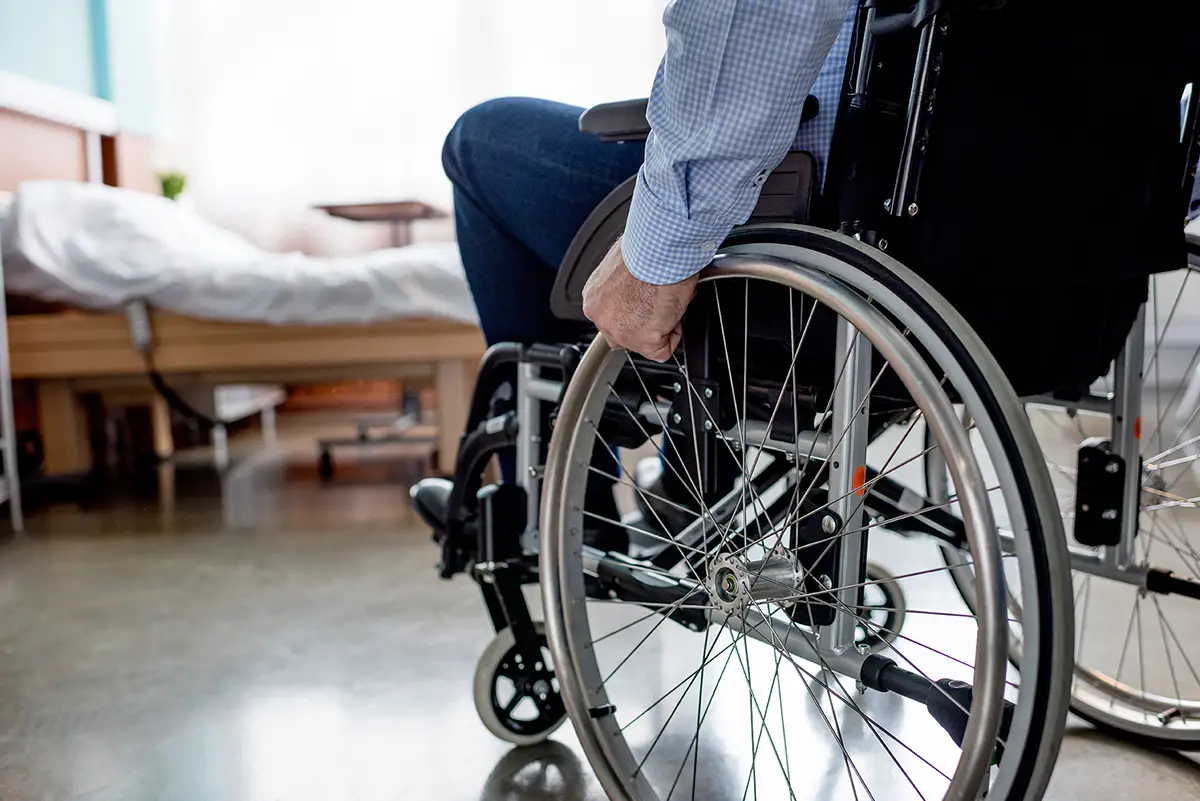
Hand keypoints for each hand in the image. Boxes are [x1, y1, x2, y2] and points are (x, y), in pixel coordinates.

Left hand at [582, 239, 698, 361]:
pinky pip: (663, 350)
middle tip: (659, 302)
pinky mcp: (642, 341)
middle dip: (644, 322)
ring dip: (659, 326)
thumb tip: (639, 287)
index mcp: (594, 296)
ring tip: (667, 301)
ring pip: (643, 343)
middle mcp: (600, 316)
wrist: (658, 249)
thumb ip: (624, 284)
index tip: (648, 299)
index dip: (636, 310)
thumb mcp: (623, 264)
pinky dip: (674, 334)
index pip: (613, 315)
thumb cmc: (646, 247)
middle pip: (625, 333)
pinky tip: (674, 312)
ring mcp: (620, 331)